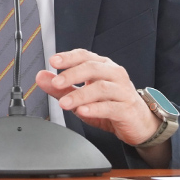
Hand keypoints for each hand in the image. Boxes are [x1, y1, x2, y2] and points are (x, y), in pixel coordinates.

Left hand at [36, 49, 158, 146]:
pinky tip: (82, 111)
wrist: (139, 123)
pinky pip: (110, 107)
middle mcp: (114, 74)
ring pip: (101, 88)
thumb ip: (62, 87)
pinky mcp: (127, 109)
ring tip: (64, 103)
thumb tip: (41, 76)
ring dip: (80, 95)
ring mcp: (122, 91)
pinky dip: (95, 108)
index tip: (53, 61)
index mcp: (103, 66)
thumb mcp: (82, 96)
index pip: (84, 56)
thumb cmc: (111, 105)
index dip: (69, 57)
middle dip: (72, 75)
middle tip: (56, 83)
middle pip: (92, 68)